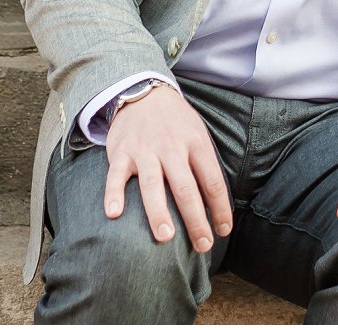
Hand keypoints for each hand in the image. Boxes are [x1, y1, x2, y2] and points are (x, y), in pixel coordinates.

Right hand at [103, 84, 232, 252]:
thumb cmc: (176, 123)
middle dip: (195, 219)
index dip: (220, 208)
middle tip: (202, 245)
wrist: (144, 92)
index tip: (223, 231)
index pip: (212, 181)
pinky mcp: (121, 152)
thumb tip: (217, 205)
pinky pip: (116, 175)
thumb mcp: (198, 134)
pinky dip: (113, 194)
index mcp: (196, 143)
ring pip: (152, 184)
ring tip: (165, 237)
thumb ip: (204, 165)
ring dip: (158, 212)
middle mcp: (171, 147)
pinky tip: (114, 214)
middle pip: (185, 188)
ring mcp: (144, 150)